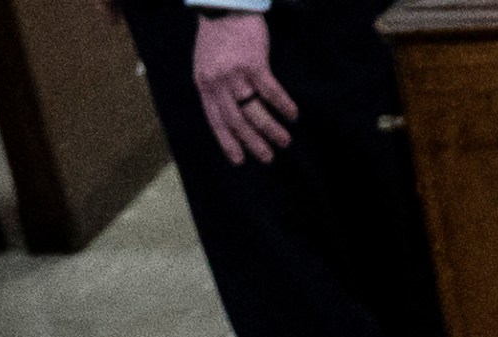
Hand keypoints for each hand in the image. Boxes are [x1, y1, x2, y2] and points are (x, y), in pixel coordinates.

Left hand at [191, 11, 302, 163]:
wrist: (224, 8)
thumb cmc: (217, 38)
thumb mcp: (205, 66)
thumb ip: (215, 89)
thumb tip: (230, 115)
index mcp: (204, 85)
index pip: (216, 121)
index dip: (228, 142)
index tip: (240, 160)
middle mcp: (218, 83)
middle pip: (237, 121)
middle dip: (254, 142)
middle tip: (268, 158)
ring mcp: (236, 74)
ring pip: (254, 110)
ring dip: (271, 129)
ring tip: (285, 141)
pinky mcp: (254, 63)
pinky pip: (270, 91)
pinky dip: (283, 105)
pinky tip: (293, 115)